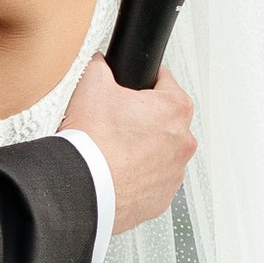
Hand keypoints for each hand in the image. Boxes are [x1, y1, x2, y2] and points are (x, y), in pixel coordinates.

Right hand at [64, 58, 194, 234]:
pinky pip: (151, 181)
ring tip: (112, 150)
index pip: (164, 80)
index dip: (141, 81)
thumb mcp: (91, 84)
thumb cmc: (92, 142)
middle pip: (164, 119)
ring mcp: (174, 174)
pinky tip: (115, 171)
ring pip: (159, 152)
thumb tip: (100, 62)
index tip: (128, 90)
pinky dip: (136, 176)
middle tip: (114, 122)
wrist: (80, 190)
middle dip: (141, 118)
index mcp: (175, 108)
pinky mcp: (160, 199)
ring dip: (141, 149)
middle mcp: (182, 142)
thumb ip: (101, 65)